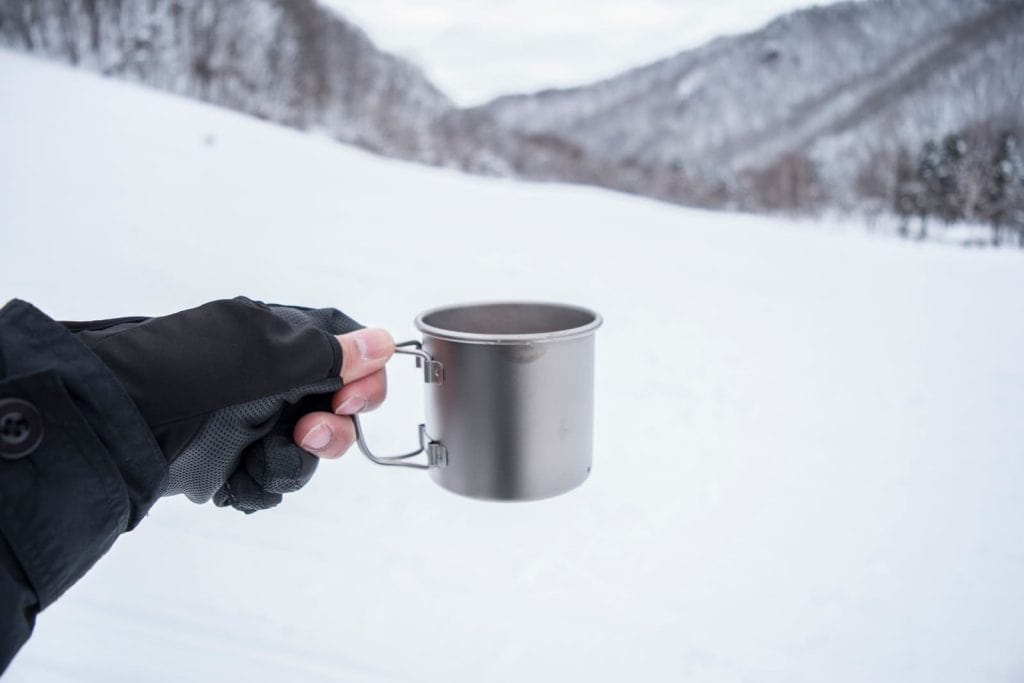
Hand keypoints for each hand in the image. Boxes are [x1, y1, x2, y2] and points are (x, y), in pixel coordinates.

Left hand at [69, 297, 393, 511]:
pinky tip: (242, 477)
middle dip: (332, 427)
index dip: (362, 377)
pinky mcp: (230, 464)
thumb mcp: (263, 355)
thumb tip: (384, 340)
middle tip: (308, 433)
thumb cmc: (183, 372)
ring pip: (307, 451)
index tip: (353, 397)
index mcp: (276, 340)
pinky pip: (273, 480)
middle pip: (334, 408)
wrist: (111, 424)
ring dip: (295, 460)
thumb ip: (328, 354)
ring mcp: (249, 423)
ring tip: (264, 458)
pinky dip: (263, 483)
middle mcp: (267, 380)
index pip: (343, 352)